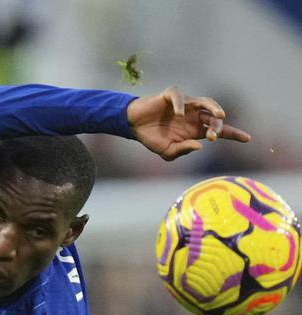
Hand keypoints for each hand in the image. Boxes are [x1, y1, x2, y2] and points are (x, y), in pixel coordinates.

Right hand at [127, 86, 250, 160]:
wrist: (132, 125)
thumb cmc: (151, 138)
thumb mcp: (166, 151)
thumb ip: (182, 150)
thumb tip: (199, 145)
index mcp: (194, 130)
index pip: (218, 130)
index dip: (233, 134)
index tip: (247, 139)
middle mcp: (193, 116)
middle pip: (214, 117)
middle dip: (218, 127)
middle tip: (213, 136)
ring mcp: (183, 105)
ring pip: (205, 101)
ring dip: (214, 108)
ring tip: (219, 116)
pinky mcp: (170, 96)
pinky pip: (179, 97)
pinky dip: (180, 103)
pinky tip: (178, 114)